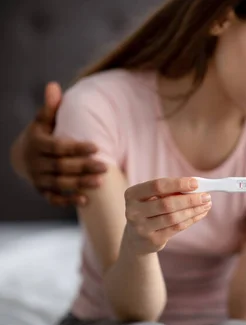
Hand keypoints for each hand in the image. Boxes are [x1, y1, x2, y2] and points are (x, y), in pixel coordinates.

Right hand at [22, 82, 106, 205]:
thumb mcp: (43, 120)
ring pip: (60, 183)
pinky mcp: (42, 190)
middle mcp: (36, 163)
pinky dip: (68, 201)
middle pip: (62, 167)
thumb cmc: (42, 134)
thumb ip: (51, 107)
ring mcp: (39, 179)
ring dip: (80, 184)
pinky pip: (54, 198)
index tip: (97, 147)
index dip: (77, 148)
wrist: (23, 156)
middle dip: (84, 167)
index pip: (59, 147)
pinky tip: (86, 200)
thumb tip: (54, 85)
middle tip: (106, 166)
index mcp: (38, 143)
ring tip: (101, 182)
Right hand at [124, 177, 211, 254]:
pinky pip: (176, 228)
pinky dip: (191, 219)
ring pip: (173, 217)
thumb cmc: (149, 209)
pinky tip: (200, 213)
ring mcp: (142, 228)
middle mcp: (133, 211)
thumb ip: (170, 191)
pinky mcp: (152, 240)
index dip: (178, 184)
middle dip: (190, 199)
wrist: (137, 238)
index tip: (196, 183)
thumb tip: (197, 186)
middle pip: (167, 204)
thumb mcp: (153, 197)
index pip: (157, 186)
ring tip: (207, 204)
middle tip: (206, 196)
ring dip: (194, 210)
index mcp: (132, 194)